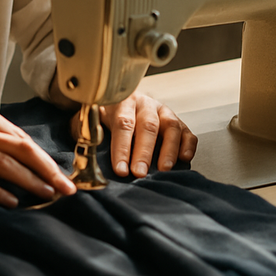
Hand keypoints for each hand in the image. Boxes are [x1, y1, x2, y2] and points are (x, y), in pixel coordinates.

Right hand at [0, 106, 76, 207]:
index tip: (61, 174)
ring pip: (2, 164)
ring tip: (46, 195)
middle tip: (65, 188)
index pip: (22, 139)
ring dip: (28, 181)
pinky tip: (12, 202)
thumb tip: (28, 154)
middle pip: (19, 150)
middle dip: (46, 170)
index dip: (45, 158)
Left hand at [74, 92, 197, 178]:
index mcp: (121, 101)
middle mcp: (143, 104)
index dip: (122, 148)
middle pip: (147, 125)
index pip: (122, 124)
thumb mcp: (92, 121)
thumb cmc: (104, 118)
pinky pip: (187, 132)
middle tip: (139, 173)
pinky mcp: (178, 121)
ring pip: (170, 126)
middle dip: (144, 151)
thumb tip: (88, 154)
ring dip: (168, 149)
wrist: (119, 102)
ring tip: (163, 170)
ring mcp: (162, 111)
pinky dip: (188, 145)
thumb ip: (90, 133)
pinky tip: (184, 159)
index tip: (120, 170)